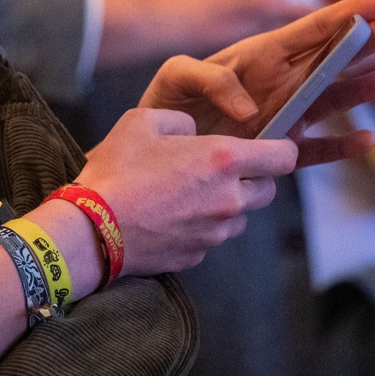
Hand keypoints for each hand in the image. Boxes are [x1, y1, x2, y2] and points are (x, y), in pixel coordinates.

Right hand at [74, 109, 302, 274]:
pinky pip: (213, 237)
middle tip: (221, 168)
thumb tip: (194, 132)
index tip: (269, 145)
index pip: (284, 157)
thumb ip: (181, 121)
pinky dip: (202, 225)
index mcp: (222, 160)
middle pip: (268, 190)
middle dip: (254, 177)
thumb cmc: (116, 171)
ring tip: (190, 192)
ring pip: (241, 216)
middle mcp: (229, 199)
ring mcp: (215, 232)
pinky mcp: (198, 254)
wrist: (90, 230)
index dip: (282, 148)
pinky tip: (171, 215)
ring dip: (228, 203)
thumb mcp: (143, 120)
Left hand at [137, 0, 374, 166]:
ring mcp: (283, 115)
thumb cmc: (165, 106)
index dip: (349, 11)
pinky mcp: (277, 151)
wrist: (153, 151)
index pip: (312, 27)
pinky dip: (340, 148)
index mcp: (258, 56)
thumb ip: (207, 78)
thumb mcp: (175, 78)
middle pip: (336, 56)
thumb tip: (246, 107)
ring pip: (333, 99)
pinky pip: (315, 151)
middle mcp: (279, 82)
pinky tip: (367, 141)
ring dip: (363, 88)